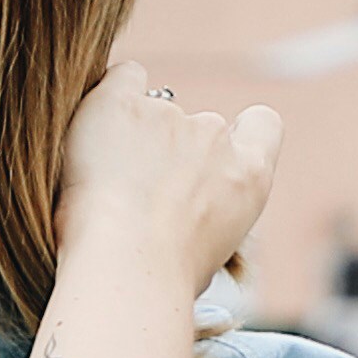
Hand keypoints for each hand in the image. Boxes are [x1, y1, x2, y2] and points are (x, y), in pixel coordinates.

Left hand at [61, 64, 280, 295]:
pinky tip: (93, 133)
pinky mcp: (121, 103)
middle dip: (172, 152)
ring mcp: (168, 115)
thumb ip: (210, 217)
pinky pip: (123, 79)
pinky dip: (110, 99)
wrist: (127, 265)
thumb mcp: (211, 257)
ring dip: (133, 139)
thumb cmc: (163, 278)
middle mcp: (214, 136)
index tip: (210, 159)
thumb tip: (186, 214)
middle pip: (197, 128)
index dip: (238, 135)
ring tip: (107, 187)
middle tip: (140, 197)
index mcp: (250, 174)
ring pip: (152, 114)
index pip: (263, 126)